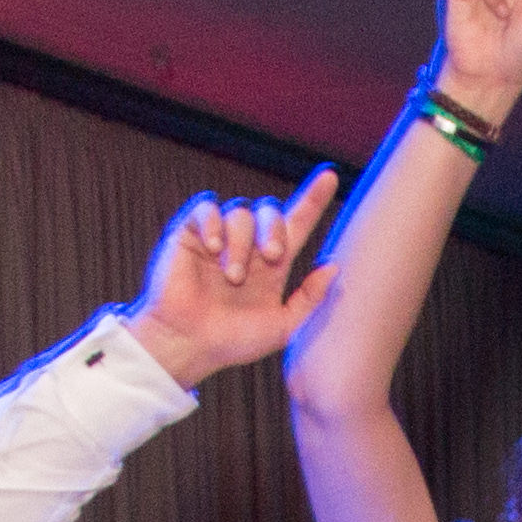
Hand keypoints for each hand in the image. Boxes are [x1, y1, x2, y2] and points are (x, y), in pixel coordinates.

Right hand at [127, 166, 343, 388]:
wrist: (187, 345)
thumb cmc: (233, 341)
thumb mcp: (282, 326)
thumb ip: (310, 298)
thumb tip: (334, 265)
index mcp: (272, 263)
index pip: (297, 222)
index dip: (314, 198)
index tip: (331, 176)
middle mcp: (248, 245)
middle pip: (270, 210)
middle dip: (275, 229)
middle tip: (273, 257)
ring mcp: (219, 237)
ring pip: (241, 213)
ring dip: (242, 243)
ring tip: (232, 276)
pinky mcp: (189, 232)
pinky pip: (206, 207)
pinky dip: (213, 223)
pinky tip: (212, 248)